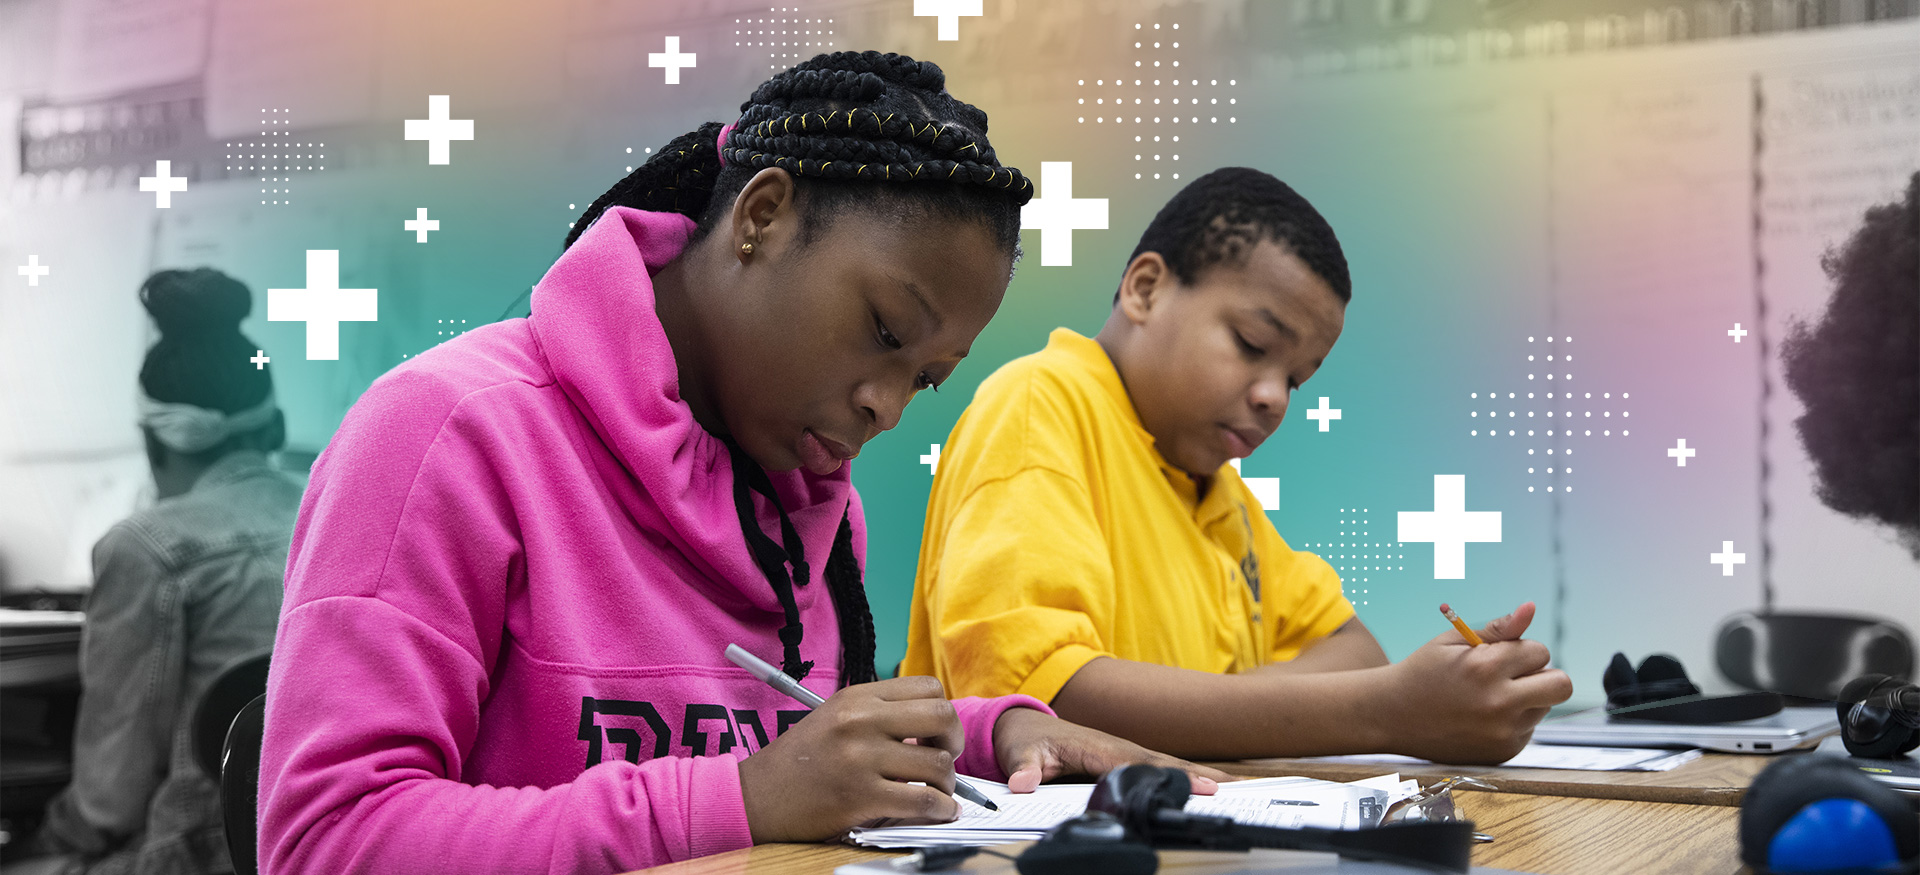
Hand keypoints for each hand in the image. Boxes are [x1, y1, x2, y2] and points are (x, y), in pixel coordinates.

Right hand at [738, 676, 964, 842]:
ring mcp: (860, 758)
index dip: (942, 712)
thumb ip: (879, 713)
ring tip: (936, 791)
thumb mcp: (835, 717)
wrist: (756, 796)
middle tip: (945, 758)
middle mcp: (860, 721)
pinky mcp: (861, 797)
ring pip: (938, 764)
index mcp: (856, 697)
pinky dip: (940, 809)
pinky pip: (923, 801)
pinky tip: (938, 811)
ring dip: (946, 783)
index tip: (936, 734)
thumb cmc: (799, 762)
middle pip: (941, 716)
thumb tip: (933, 725)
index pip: (927, 688)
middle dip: (953, 741)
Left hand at [991, 706, 1232, 793]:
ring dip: (1196, 773)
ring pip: (1165, 762)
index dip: (1166, 773)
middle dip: (1194, 773)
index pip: (1137, 762)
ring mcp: (1122, 750)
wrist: (1024, 725)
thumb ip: (1024, 769)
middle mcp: (1115, 745)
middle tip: (1227, 788)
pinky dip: (1184, 774)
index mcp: (1096, 745)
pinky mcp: (1124, 757)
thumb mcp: (1021, 753)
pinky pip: (1158, 766)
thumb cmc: (1027, 740)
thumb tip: (1023, 784)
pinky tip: (1207, 784)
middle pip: (1161, 761)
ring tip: (1231, 786)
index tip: (1192, 783)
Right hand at [1382, 601, 1573, 763]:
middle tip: (1515, 675)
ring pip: (1544, 706)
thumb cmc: (1423, 672)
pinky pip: (1528, 729)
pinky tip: (1482, 718)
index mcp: (1485, 668)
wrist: (1390, 715)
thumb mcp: (1454, 642)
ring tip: (1488, 697)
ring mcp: (1503, 733)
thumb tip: (1530, 608)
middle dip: (1544, 674)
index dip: (1521, 650)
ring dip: (1526, 698)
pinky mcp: (1503, 753)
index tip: (1499, 655)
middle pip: (1560, 684)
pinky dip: (1513, 721)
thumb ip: (1498, 628)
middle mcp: (1499, 704)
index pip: (1540, 651)